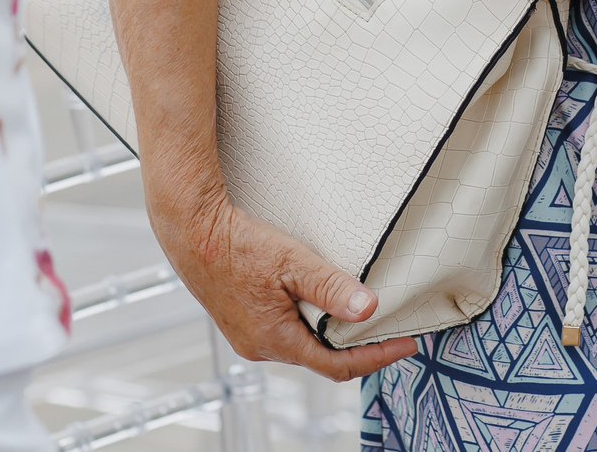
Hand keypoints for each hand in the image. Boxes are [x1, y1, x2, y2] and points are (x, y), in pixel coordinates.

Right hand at [147, 183, 418, 380]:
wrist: (190, 230)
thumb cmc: (236, 243)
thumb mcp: (291, 261)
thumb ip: (330, 287)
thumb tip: (368, 309)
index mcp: (275, 340)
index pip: (337, 366)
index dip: (376, 357)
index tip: (406, 343)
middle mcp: (261, 347)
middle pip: (320, 359)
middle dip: (357, 348)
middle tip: (390, 330)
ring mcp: (248, 337)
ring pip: (302, 345)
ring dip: (331, 336)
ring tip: (361, 317)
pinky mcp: (241, 322)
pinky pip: (284, 333)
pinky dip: (309, 326)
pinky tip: (320, 305)